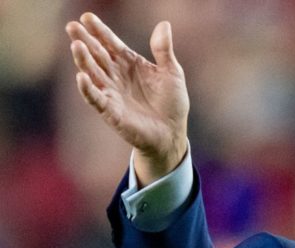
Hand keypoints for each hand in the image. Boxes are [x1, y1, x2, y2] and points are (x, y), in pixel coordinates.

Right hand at [66, 12, 189, 185]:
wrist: (171, 133)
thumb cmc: (172, 103)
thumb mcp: (172, 73)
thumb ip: (163, 50)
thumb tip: (164, 24)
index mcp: (130, 64)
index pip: (111, 44)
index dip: (100, 31)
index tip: (87, 16)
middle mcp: (116, 76)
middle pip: (97, 54)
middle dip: (84, 40)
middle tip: (72, 26)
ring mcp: (111, 93)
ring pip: (92, 73)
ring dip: (83, 60)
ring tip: (76, 45)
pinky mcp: (110, 111)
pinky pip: (95, 98)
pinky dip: (87, 89)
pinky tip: (81, 77)